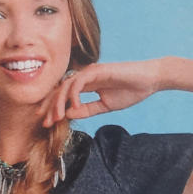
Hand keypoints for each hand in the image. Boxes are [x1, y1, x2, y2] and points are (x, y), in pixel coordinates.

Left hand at [41, 60, 162, 126]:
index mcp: (86, 85)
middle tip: (44, 122)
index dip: (53, 108)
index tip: (47, 123)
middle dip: (50, 106)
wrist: (148, 81)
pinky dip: (74, 95)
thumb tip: (68, 114)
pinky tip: (75, 107)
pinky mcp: (97, 70)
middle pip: (60, 90)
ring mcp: (90, 72)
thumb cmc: (130, 91)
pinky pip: (79, 82)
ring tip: (57, 118)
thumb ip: (87, 110)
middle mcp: (84, 77)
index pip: (64, 96)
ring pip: (66, 86)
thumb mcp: (104, 106)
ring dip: (59, 102)